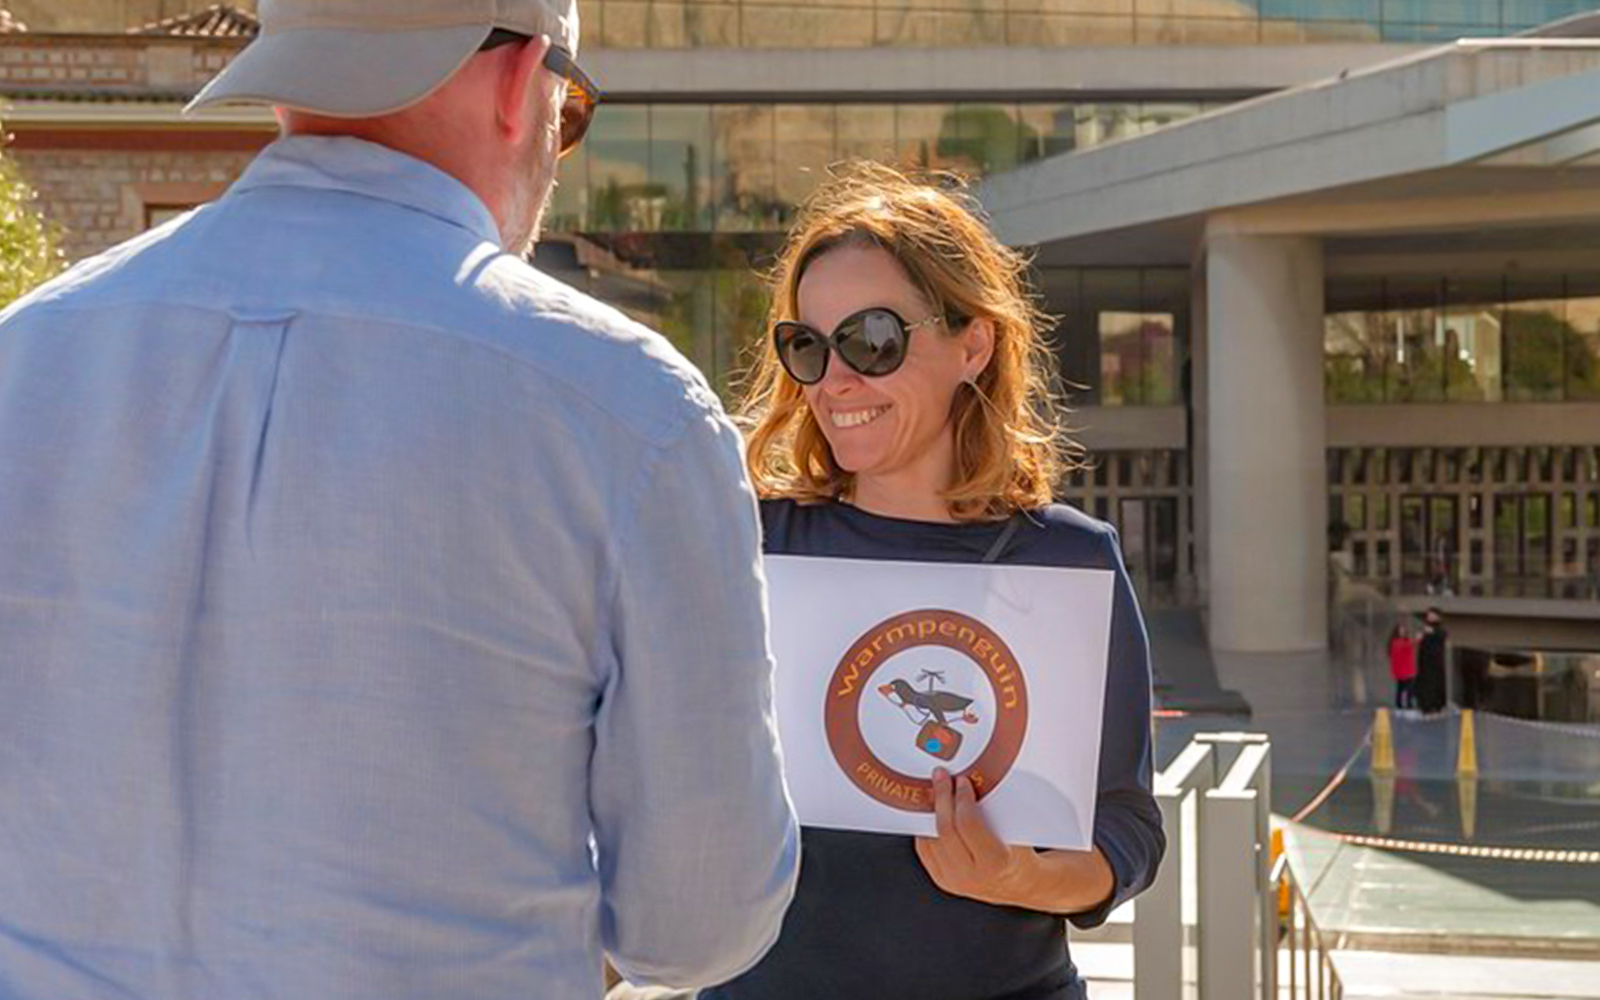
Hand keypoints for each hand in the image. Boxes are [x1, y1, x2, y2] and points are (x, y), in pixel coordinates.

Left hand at [914, 768, 1036, 905]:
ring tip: (935, 792)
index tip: (961, 781)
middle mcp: (972, 876)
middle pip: (945, 830)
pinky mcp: (942, 880)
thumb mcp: (1016, 831)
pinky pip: (925, 849)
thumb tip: (972, 777)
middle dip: (941, 797)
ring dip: (930, 811)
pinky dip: (926, 827)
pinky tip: (932, 812)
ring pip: (931, 838)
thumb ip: (996, 809)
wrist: (1018, 883)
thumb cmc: (1019, 854)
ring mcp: (954, 881)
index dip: (962, 798)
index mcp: (995, 862)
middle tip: (941, 777)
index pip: (968, 823)